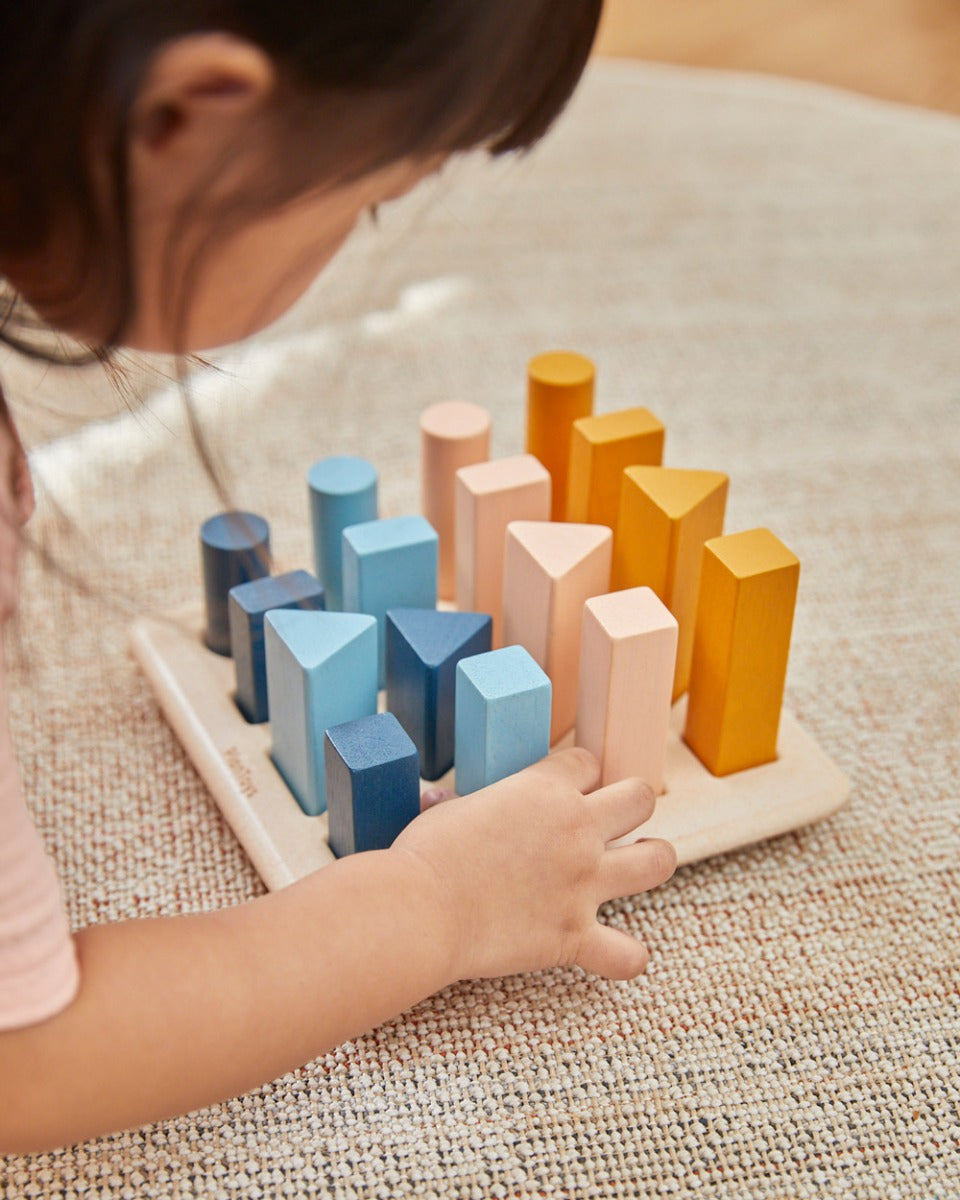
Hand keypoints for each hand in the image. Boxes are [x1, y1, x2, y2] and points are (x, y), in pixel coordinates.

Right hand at [392, 746, 675, 981]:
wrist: (420, 907)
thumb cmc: (425, 854)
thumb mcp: (448, 810)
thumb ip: (462, 803)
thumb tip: (440, 801)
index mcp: (544, 789)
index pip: (587, 763)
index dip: (579, 775)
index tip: (566, 790)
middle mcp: (576, 829)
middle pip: (639, 797)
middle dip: (632, 804)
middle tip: (612, 821)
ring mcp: (583, 882)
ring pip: (657, 861)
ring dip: (652, 860)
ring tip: (638, 865)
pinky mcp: (575, 933)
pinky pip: (627, 953)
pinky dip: (626, 955)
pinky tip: (616, 951)